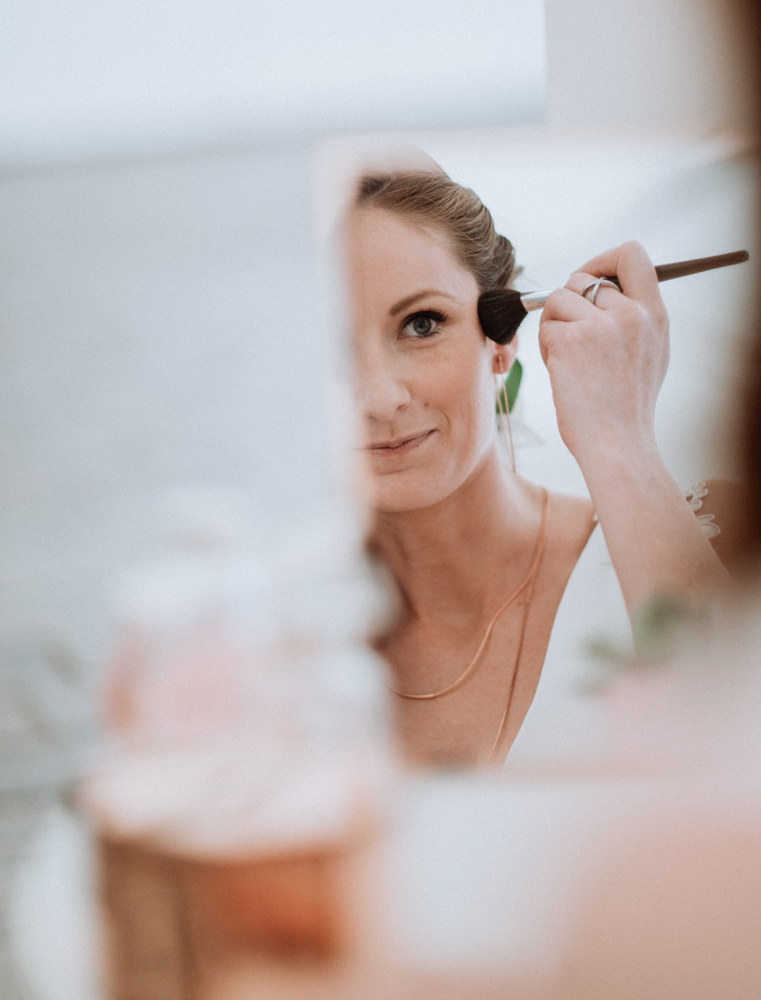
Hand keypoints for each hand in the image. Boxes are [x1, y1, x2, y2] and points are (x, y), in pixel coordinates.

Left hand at [538, 242, 668, 468]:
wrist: (618, 446)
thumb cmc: (625, 409)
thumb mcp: (648, 355)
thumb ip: (631, 320)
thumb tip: (598, 290)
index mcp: (655, 315)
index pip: (633, 255)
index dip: (602, 260)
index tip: (588, 278)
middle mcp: (632, 314)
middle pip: (581, 279)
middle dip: (566, 304)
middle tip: (569, 336)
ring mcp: (602, 326)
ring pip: (556, 299)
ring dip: (552, 326)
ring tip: (566, 360)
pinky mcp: (572, 340)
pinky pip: (545, 327)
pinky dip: (545, 349)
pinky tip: (562, 374)